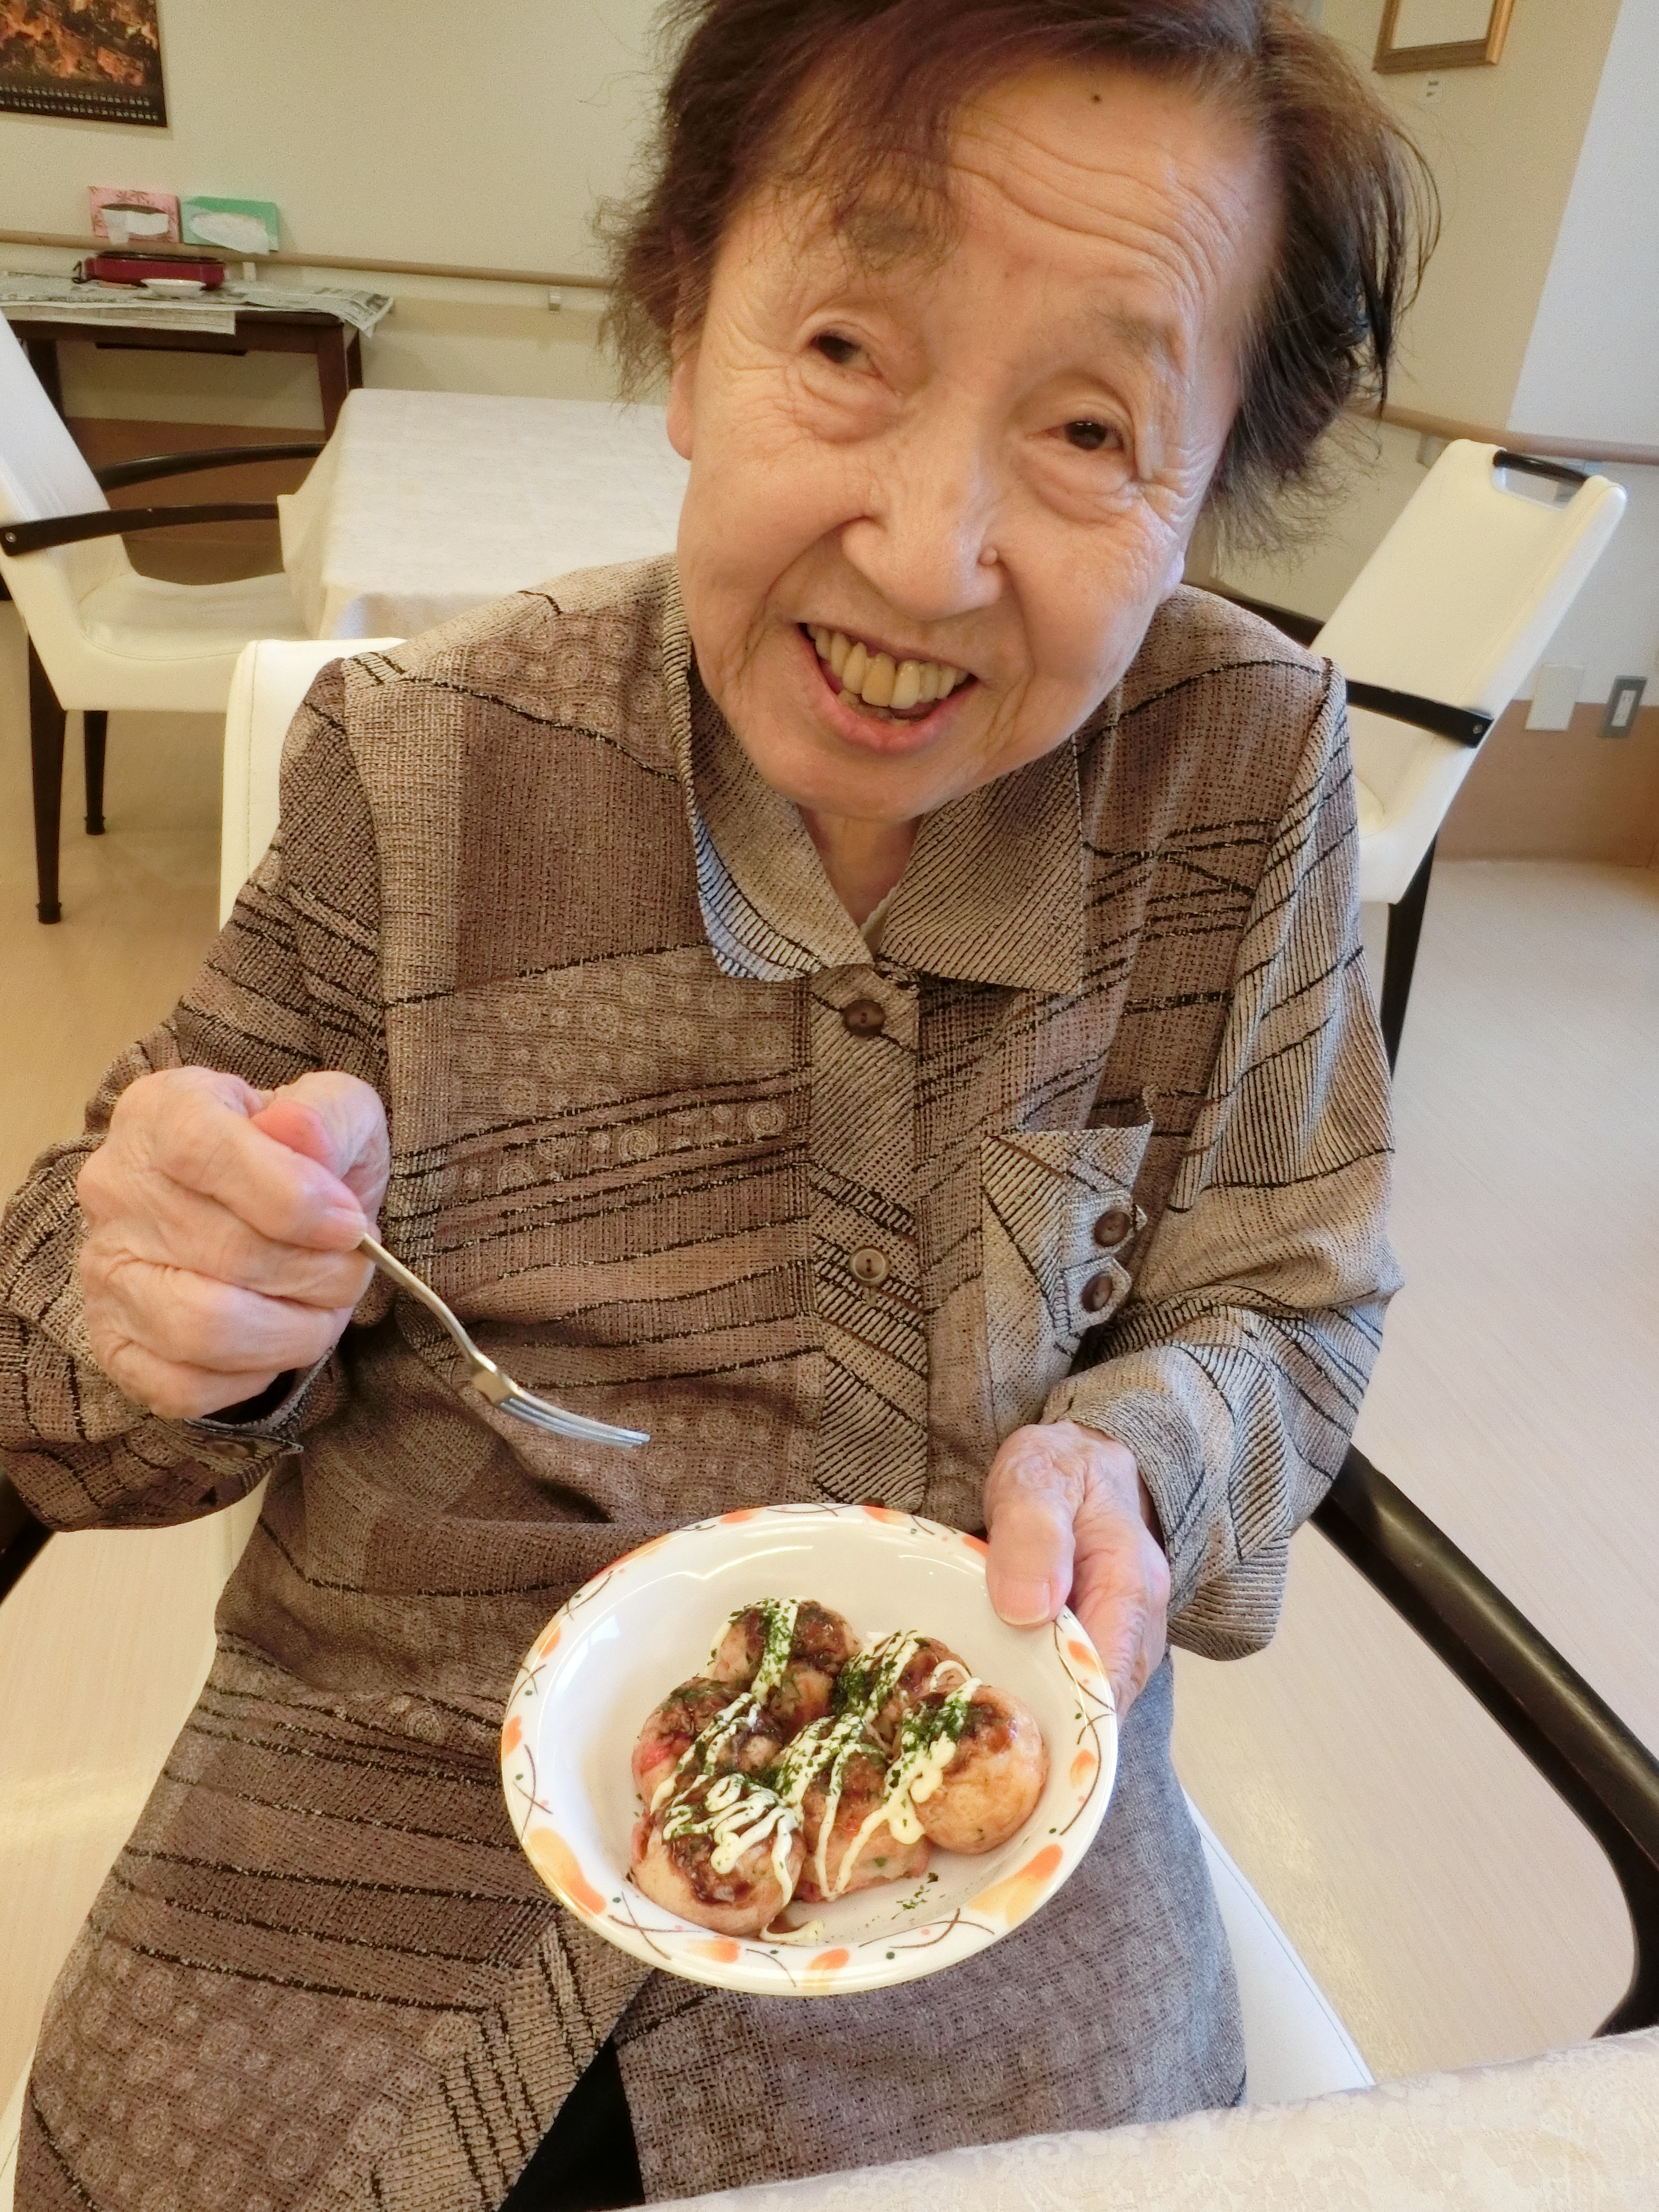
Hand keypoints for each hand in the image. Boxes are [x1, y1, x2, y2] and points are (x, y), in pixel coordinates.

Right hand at [77, 1067, 389, 1420]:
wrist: (262, 1212)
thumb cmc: (300, 1160)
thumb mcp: (334, 1112)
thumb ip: (327, 1115)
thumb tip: (296, 1133)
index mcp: (162, 1112)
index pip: (202, 1150)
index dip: (289, 1198)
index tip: (349, 1224)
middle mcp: (116, 1188)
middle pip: (226, 1251)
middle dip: (321, 1273)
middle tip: (354, 1268)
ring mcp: (106, 1271)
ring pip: (204, 1327)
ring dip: (295, 1330)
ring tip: (325, 1308)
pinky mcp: (114, 1344)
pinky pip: (183, 1386)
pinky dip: (253, 1375)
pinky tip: (278, 1341)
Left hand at [983, 1420, 1170, 1716]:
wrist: (1079, 1460)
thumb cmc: (1057, 1469)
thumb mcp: (1036, 1480)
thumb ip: (1033, 1535)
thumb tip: (1027, 1611)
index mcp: (1130, 1586)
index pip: (1108, 1677)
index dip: (1066, 1718)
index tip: (1014, 1738)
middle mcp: (1140, 1624)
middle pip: (1103, 1702)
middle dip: (1053, 1730)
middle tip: (989, 1748)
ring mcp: (1125, 1638)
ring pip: (1094, 1702)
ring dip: (1049, 1720)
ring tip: (991, 1736)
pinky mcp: (1102, 1642)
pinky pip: (1081, 1686)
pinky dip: (1047, 1700)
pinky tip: (1005, 1707)